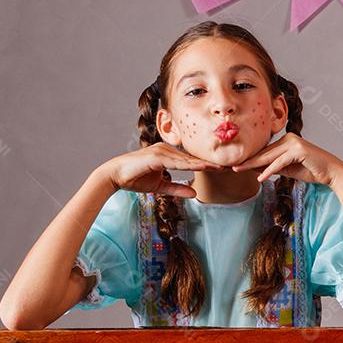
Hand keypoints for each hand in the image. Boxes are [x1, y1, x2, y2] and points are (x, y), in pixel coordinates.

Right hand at [98, 142, 222, 197]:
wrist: (114, 176)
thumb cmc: (134, 179)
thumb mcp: (160, 187)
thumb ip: (176, 188)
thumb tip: (194, 193)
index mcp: (167, 154)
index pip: (190, 160)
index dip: (205, 165)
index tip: (221, 169)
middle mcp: (165, 149)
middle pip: (191, 157)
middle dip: (209, 163)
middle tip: (228, 166)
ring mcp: (161, 151)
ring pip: (186, 158)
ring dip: (203, 163)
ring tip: (220, 167)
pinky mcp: (156, 155)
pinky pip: (176, 161)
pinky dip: (190, 164)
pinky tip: (202, 166)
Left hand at [231, 133, 342, 185]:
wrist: (331, 173)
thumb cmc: (311, 170)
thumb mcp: (288, 170)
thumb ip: (273, 167)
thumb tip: (254, 170)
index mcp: (286, 141)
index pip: (265, 151)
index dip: (251, 159)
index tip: (237, 165)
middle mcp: (289, 138)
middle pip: (264, 152)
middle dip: (248, 160)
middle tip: (232, 167)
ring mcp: (294, 142)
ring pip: (269, 156)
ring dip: (253, 164)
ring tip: (239, 170)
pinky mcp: (299, 150)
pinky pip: (280, 162)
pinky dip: (269, 170)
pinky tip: (260, 177)